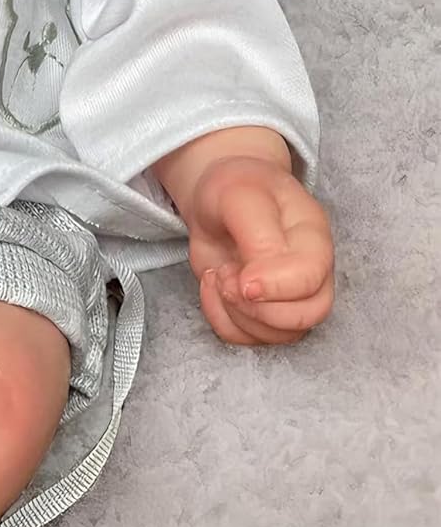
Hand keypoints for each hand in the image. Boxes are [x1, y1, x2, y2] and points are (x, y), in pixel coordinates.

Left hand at [185, 156, 334, 345]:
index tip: (242, 278)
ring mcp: (288, 296)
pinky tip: (213, 284)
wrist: (217, 193)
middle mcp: (310, 272)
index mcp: (313, 237)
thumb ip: (257, 236)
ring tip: (220, 274)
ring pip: (278, 335)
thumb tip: (258, 286)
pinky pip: (247, 338)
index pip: (312, 279)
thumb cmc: (236, 188)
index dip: (276, 287)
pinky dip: (221, 319)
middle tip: (226, 276)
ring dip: (236, 313)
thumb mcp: (241, 195)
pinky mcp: (261, 311)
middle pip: (307, 317)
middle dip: (257, 308)